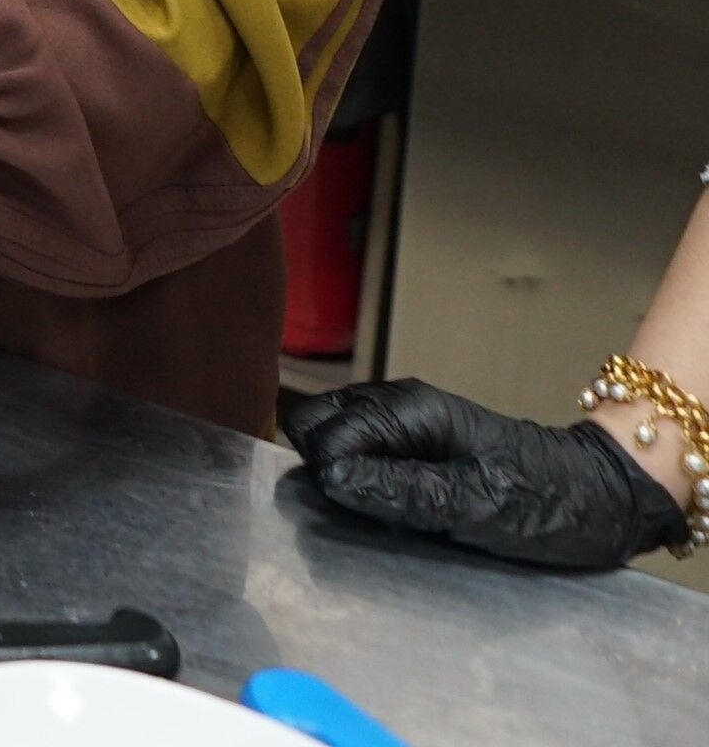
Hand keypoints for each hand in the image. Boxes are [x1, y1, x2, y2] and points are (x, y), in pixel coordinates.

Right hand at [284, 379, 689, 569]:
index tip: (359, 509)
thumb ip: (402, 491)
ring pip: (331, 438)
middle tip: (367, 510)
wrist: (600, 497)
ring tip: (385, 512)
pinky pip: (357, 452)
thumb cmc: (547, 502)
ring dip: (342, 475)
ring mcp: (401, 422)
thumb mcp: (477, 506)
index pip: (322, 430)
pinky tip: (394, 506)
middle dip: (324, 467)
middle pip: (315, 425)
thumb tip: (331, 479)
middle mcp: (396, 404)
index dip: (329, 473)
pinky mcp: (410, 443)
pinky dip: (361, 479)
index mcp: (408, 409)